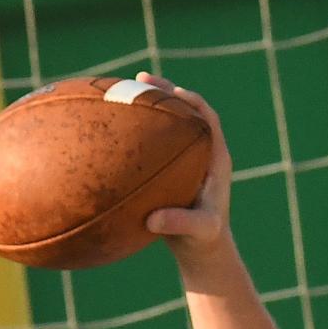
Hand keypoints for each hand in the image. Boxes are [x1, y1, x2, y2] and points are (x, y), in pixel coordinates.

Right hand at [137, 73, 232, 269]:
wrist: (202, 250)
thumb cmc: (205, 240)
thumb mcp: (198, 232)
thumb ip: (181, 224)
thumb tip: (154, 220)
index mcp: (216, 160)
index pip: (209, 120)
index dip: (194, 103)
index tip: (174, 93)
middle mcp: (201, 153)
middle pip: (187, 111)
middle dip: (165, 92)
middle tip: (141, 78)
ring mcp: (185, 158)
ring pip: (168, 122)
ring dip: (149, 103)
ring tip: (123, 87)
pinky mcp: (169, 167)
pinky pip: (152, 140)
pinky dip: (136, 128)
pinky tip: (112, 121)